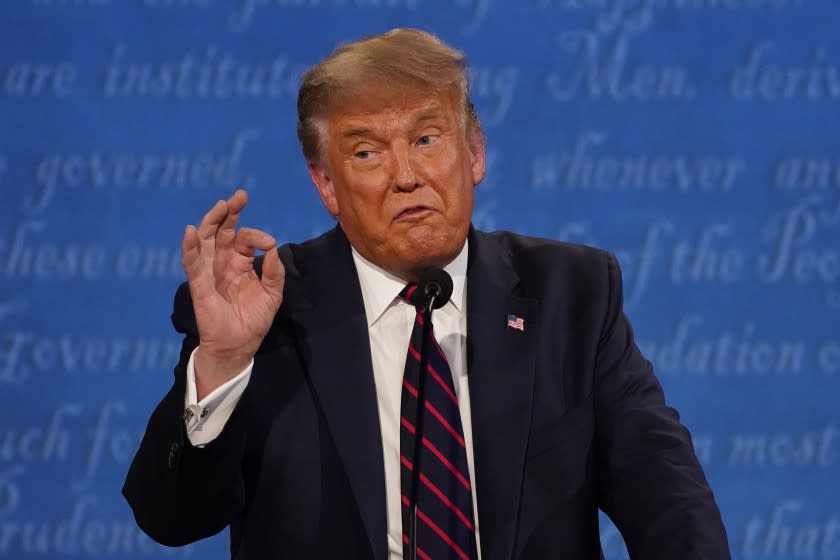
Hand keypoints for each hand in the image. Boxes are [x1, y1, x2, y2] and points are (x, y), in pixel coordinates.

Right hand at [181, 189, 284, 398]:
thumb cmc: (253, 319)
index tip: (268, 242)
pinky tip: (191, 233)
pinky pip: (192, 265)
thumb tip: (272, 249)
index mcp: (239, 263)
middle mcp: (221, 263)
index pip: (243, 238)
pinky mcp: (199, 286)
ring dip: (211, 223)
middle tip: (239, 197)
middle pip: (220, 232)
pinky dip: (190, 248)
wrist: (239, 346)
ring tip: (220, 207)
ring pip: (205, 242)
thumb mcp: (272, 294)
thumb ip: (274, 272)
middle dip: (228, 213)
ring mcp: (209, 273)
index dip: (255, 235)